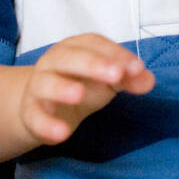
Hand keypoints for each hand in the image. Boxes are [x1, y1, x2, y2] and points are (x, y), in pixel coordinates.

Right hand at [19, 32, 154, 144]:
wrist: (40, 104)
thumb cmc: (79, 83)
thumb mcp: (106, 79)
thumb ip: (128, 77)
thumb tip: (148, 79)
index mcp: (75, 48)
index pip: (94, 44)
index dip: (115, 54)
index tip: (137, 68)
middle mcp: (54, 62)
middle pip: (69, 58)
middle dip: (92, 64)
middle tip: (116, 75)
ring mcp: (39, 86)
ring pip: (46, 83)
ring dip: (62, 88)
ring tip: (79, 95)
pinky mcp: (30, 112)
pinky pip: (35, 117)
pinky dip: (47, 124)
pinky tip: (62, 133)